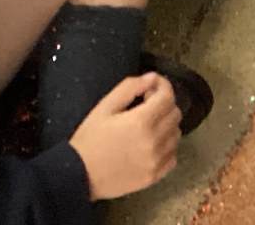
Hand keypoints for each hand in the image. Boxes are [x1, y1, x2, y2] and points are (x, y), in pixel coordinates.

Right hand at [72, 74, 180, 199]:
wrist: (79, 175)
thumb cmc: (90, 139)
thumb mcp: (104, 106)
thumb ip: (130, 87)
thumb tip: (152, 78)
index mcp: (142, 121)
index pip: (168, 97)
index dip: (162, 86)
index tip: (151, 86)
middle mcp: (154, 141)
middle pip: (175, 114)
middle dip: (164, 104)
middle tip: (147, 104)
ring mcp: (156, 161)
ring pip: (176, 134)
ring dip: (167, 125)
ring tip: (148, 125)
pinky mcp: (155, 176)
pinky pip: (173, 156)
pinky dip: (167, 147)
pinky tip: (151, 144)